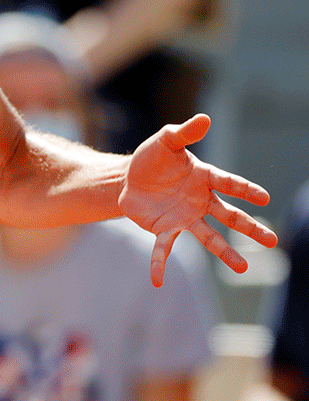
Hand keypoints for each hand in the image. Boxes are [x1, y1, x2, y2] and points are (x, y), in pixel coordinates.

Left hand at [119, 114, 277, 285]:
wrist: (129, 178)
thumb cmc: (153, 158)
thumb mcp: (165, 141)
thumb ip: (184, 132)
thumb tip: (205, 118)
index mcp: (204, 178)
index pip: (229, 183)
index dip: (245, 189)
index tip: (264, 196)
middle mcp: (200, 201)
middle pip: (229, 216)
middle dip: (249, 227)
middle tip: (272, 241)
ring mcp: (185, 217)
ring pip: (209, 236)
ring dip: (225, 252)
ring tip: (243, 268)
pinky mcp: (164, 229)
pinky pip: (164, 248)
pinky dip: (160, 264)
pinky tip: (158, 281)